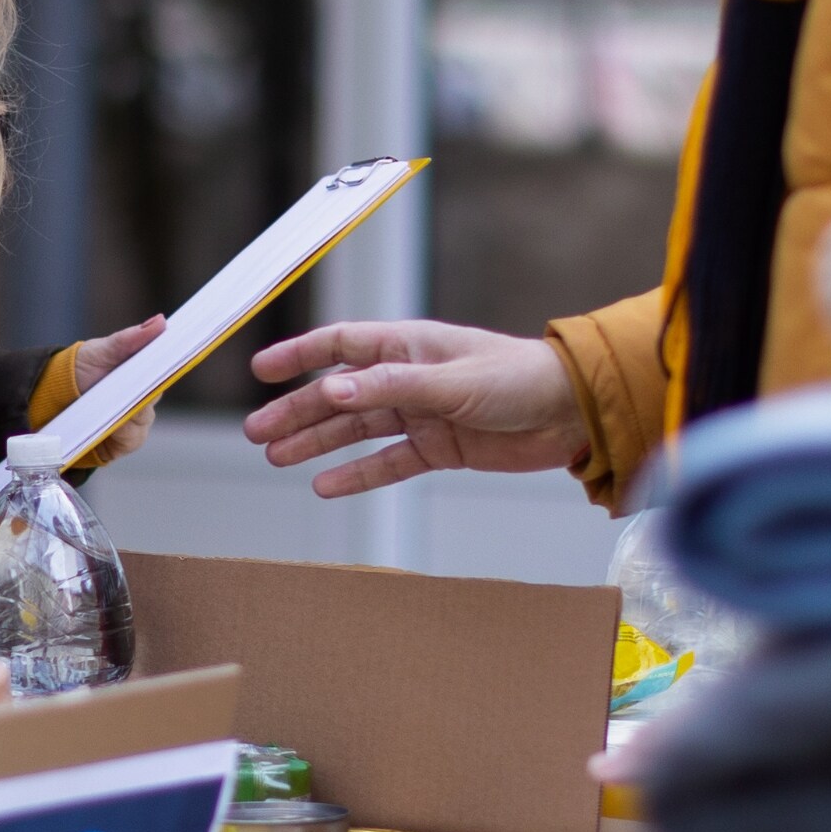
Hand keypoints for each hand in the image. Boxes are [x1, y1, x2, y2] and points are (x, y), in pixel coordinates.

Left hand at [60, 316, 168, 464]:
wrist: (54, 400)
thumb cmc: (83, 369)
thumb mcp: (102, 350)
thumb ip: (129, 339)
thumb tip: (160, 322)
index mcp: (146, 369)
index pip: (169, 366)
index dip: (175, 362)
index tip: (177, 356)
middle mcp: (146, 395)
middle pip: (156, 393)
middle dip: (145, 389)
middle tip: (133, 382)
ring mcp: (138, 419)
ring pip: (144, 417)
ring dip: (129, 412)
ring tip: (111, 405)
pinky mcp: (127, 441)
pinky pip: (132, 438)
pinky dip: (121, 431)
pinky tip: (110, 426)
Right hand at [244, 320, 586, 495]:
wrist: (573, 413)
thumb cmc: (520, 379)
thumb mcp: (453, 381)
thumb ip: (393, 386)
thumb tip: (334, 391)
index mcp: (409, 346)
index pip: (341, 345)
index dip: (300, 356)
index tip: (261, 371)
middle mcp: (409, 377)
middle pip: (339, 395)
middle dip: (297, 412)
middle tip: (257, 433)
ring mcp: (422, 414)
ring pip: (356, 430)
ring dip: (317, 443)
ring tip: (277, 458)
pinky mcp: (439, 448)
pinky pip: (388, 463)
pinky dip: (358, 474)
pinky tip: (325, 485)